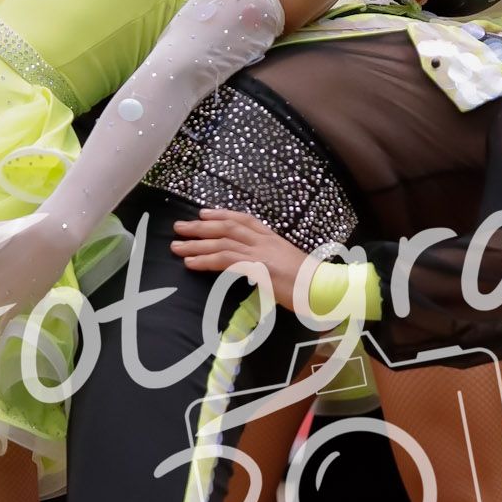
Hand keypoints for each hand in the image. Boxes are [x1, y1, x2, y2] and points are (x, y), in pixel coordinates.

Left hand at [171, 209, 305, 308]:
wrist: (325, 289)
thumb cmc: (311, 283)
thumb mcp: (289, 265)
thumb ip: (272, 261)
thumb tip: (256, 267)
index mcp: (273, 238)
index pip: (244, 219)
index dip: (221, 214)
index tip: (203, 212)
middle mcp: (265, 242)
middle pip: (227, 227)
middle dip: (200, 226)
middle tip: (178, 227)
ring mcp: (262, 254)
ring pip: (222, 243)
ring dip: (196, 244)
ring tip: (176, 247)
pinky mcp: (258, 269)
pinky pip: (227, 262)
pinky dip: (206, 261)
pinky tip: (191, 263)